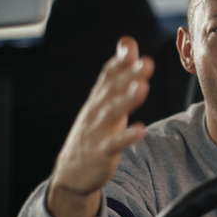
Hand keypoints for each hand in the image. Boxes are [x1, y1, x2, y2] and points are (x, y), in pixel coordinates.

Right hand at [47, 37, 154, 216]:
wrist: (71, 172)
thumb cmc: (93, 132)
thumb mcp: (103, 102)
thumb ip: (118, 74)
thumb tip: (129, 43)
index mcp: (98, 99)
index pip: (107, 75)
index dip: (119, 61)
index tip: (129, 46)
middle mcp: (97, 111)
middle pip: (112, 89)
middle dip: (128, 75)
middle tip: (145, 62)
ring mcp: (98, 131)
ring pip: (113, 112)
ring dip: (127, 99)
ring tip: (142, 87)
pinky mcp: (102, 152)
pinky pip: (115, 143)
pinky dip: (127, 136)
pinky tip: (141, 130)